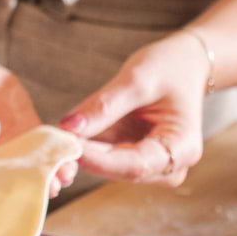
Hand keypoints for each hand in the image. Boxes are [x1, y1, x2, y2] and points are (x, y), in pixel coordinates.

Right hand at [0, 58, 72, 189]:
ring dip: (48, 176)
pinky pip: (44, 152)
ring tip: (63, 174)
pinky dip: (58, 155)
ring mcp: (8, 157)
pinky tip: (70, 156)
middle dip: (26, 188)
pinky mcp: (27, 142)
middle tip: (46, 188)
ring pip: (28, 173)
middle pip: (3, 187)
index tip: (9, 189)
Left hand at [61, 32, 208, 185]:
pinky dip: (87, 147)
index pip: (136, 165)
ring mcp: (153, 165)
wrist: (184, 64)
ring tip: (56, 137)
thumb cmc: (170, 67)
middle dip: (87, 158)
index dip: (99, 159)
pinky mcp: (135, 158)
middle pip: (121, 171)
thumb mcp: (138, 79)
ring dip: (83, 154)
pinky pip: (107, 157)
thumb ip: (105, 105)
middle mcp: (170, 166)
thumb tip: (69, 128)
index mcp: (182, 148)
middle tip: (52, 143)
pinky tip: (67, 135)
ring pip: (110, 167)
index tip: (68, 145)